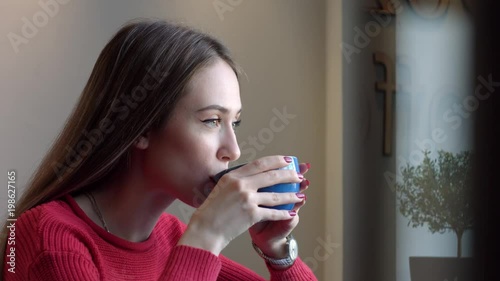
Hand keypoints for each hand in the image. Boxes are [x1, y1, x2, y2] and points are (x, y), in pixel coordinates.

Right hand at [178, 156, 303, 255]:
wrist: (205, 229)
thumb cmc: (211, 211)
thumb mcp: (220, 188)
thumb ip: (235, 181)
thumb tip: (251, 175)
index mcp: (233, 176)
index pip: (259, 164)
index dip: (276, 161)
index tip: (287, 160)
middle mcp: (241, 185)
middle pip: (271, 176)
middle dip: (288, 175)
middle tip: (298, 175)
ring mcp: (247, 199)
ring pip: (275, 196)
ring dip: (291, 196)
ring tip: (301, 195)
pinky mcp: (251, 215)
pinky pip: (273, 213)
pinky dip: (284, 213)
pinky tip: (291, 213)